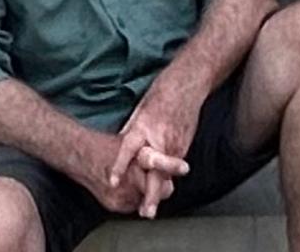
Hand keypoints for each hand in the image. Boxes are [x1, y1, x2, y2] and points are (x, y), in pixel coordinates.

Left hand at [107, 80, 200, 216]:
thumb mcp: (139, 112)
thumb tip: (118, 150)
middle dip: (152, 193)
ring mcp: (174, 145)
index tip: (113, 182)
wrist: (186, 87)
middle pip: (154, 170)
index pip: (128, 148)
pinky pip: (172, 167)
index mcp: (143, 127)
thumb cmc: (159, 98)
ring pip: (165, 173)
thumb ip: (130, 134)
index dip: (120, 166)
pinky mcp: (184, 147)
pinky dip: (166, 179)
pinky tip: (160, 192)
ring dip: (158, 192)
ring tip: (148, 211)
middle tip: (146, 211)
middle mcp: (159, 139)